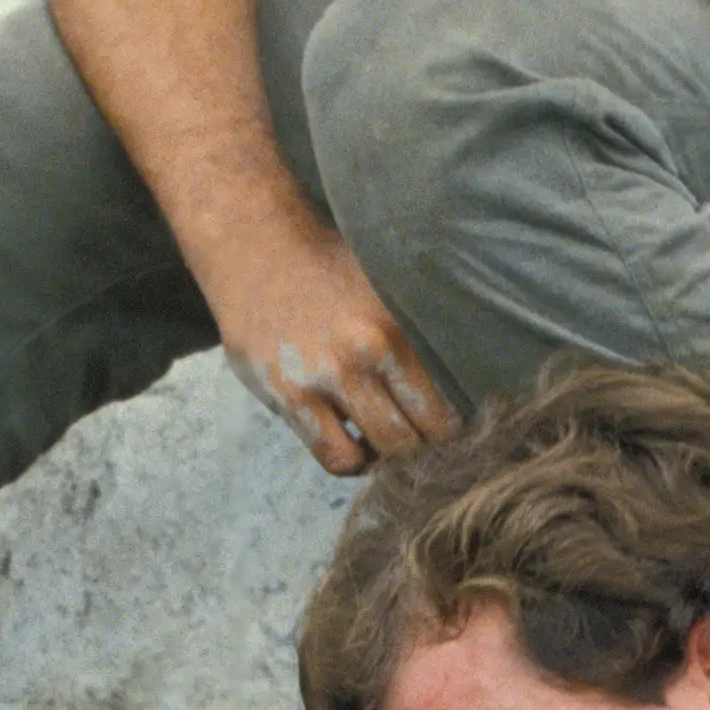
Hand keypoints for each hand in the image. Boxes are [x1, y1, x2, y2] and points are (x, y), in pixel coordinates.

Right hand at [206, 221, 456, 474]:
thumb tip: (455, 377)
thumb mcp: (382, 286)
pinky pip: (332, 455)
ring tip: (386, 448)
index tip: (450, 435)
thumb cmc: (325, 267)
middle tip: (424, 449)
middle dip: (424, 452)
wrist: (255, 248)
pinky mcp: (286, 395)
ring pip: (376, 452)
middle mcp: (363, 355)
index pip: (441, 408)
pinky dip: (350, 461)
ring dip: (386, 460)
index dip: (450, 432)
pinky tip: (353, 446)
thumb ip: (412, 331)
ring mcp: (322, 379)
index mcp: (395, 329)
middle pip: (414, 438)